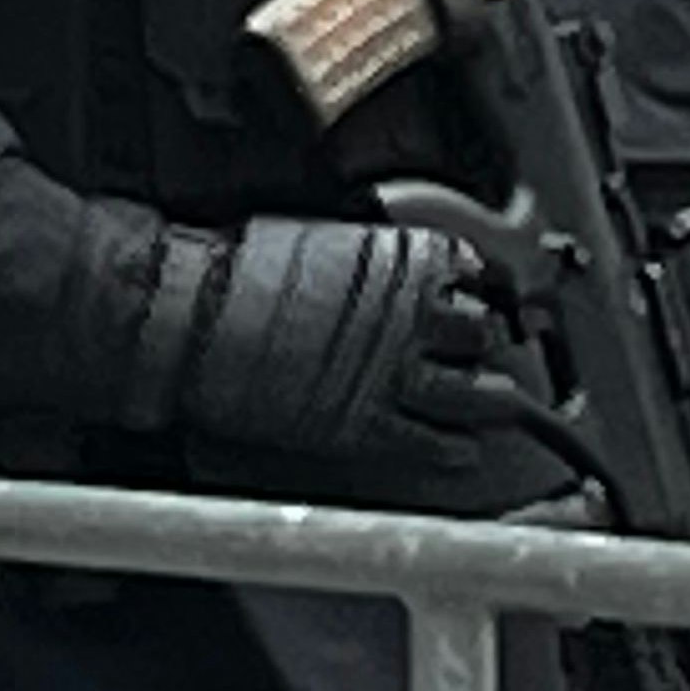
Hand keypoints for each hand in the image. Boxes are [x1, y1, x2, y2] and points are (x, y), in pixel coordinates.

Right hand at [178, 218, 529, 466]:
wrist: (196, 313)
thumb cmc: (240, 271)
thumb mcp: (324, 239)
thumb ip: (369, 258)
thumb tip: (379, 266)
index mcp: (403, 260)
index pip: (475, 273)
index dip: (477, 290)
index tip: (477, 298)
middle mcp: (412, 317)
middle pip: (484, 335)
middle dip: (482, 345)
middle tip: (476, 355)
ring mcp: (394, 374)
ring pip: (479, 394)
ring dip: (487, 401)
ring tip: (493, 407)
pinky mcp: (366, 426)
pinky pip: (435, 445)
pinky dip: (455, 451)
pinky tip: (461, 451)